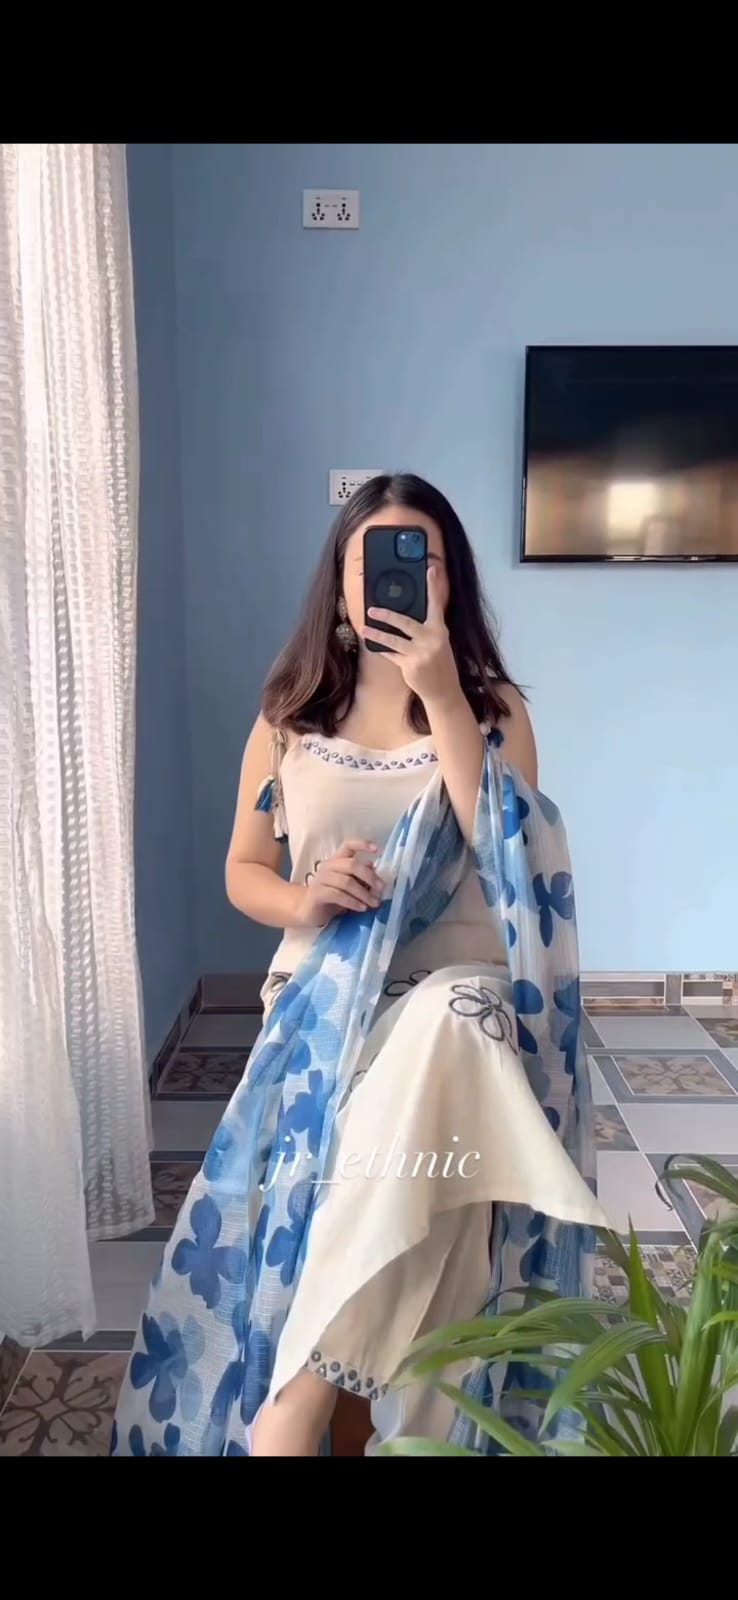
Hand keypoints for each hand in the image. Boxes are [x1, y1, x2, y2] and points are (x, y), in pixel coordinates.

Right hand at [297, 839, 384, 927]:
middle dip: (369, 876)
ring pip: (347, 882)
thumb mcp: (350, 886)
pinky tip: (362, 908)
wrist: (309, 911)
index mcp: (337, 860)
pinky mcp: (318, 893)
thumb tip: (373, 868)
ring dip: (364, 894)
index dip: (362, 844)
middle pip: (352, 864)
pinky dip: (353, 902)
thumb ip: (361, 877)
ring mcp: (321, 879)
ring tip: (374, 903)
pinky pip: (338, 895)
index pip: (348, 845)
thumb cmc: (333, 896)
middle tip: (381, 888)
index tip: (377, 849)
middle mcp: (328, 866)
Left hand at [362, 565, 460, 706]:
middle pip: (405, 623)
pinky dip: (383, 650)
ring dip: (377, 634)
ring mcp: (419, 654)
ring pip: (393, 640)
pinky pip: (391, 655)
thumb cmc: (440, 663)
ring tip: (364, 629)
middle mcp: (431, 640)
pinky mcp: (409, 666)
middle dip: (387, 616)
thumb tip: (407, 614)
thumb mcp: (439, 642)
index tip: (431, 570)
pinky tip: (374, 646)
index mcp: (440, 631)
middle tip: (372, 610)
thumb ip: (427, 629)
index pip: (436, 605)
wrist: (443, 690)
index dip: (433, 587)